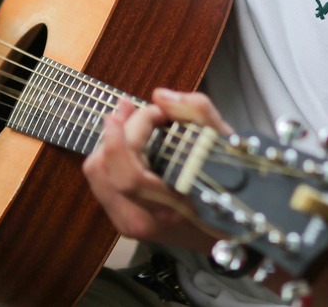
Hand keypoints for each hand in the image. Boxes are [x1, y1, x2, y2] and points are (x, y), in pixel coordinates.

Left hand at [83, 88, 233, 248]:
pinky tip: (130, 139)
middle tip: (141, 109)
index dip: (119, 140)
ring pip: (97, 173)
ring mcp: (126, 222)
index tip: (129, 109)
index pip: (128, 177)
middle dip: (118, 129)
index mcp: (170, 208)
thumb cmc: (230, 189)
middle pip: (104, 168)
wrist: (227, 231)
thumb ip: (198, 113)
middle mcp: (141, 219)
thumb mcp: (226, 146)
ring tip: (133, 118)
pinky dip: (111, 154)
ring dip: (111, 140)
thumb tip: (160, 96)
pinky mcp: (120, 217)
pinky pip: (101, 180)